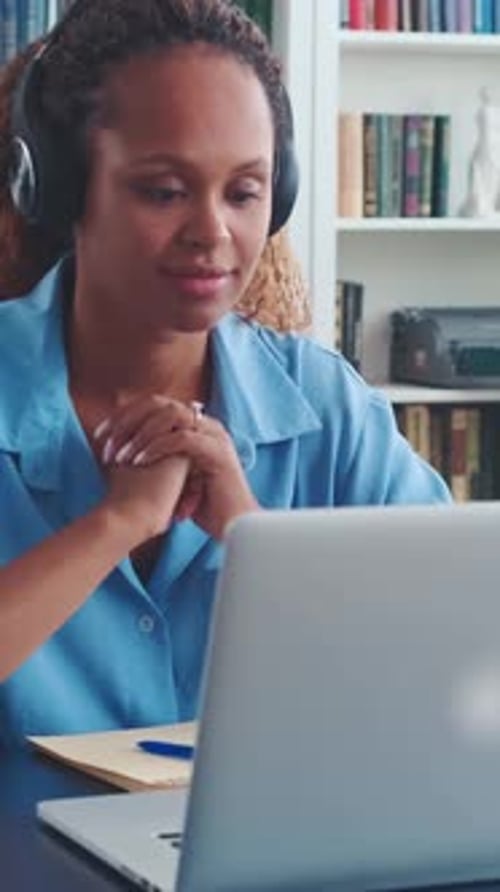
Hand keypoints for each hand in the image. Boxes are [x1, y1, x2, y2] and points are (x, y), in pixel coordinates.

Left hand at [94, 395, 259, 539]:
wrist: (232, 526)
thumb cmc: (201, 505)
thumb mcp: (172, 474)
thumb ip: (154, 456)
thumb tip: (119, 448)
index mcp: (194, 425)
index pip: (154, 404)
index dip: (124, 415)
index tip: (100, 436)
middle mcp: (206, 424)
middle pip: (159, 403)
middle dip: (128, 420)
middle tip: (106, 442)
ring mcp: (214, 436)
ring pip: (171, 415)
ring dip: (140, 433)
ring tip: (122, 456)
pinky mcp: (217, 453)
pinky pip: (182, 439)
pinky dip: (157, 448)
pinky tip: (139, 463)